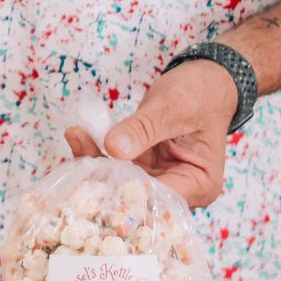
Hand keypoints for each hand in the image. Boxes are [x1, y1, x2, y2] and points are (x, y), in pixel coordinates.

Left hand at [64, 59, 236, 207]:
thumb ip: (143, 129)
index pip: (157, 200)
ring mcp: (159, 177)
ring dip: (94, 161)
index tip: (94, 175)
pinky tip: (78, 134)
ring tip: (76, 136)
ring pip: (118, 181)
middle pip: (134, 195)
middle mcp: (180, 189)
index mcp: (199, 185)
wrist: (204, 79)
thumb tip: (113, 148)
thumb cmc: (200, 93)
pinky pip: (115, 164)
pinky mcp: (143, 165)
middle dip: (102, 178)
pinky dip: (97, 150)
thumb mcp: (171, 107)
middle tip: (77, 154)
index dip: (124, 192)